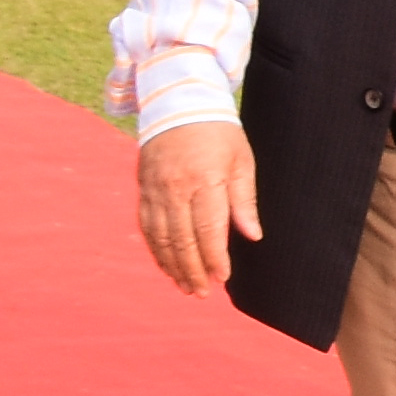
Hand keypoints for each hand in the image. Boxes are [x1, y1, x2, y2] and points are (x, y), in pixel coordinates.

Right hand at [137, 121, 258, 292]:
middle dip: (193, 270)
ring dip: (173, 266)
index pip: (208, 229)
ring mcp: (155, 189)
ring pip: (161, 238)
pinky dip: (156, 250)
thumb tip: (252, 235)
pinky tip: (167, 265)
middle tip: (203, 292)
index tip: (222, 276)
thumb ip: (244, 200)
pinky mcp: (143, 189)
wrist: (179, 103)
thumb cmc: (218, 133)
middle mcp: (175, 187)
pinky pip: (147, 227)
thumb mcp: (241, 161)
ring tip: (186, 286)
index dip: (215, 257)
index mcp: (204, 179)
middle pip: (182, 239)